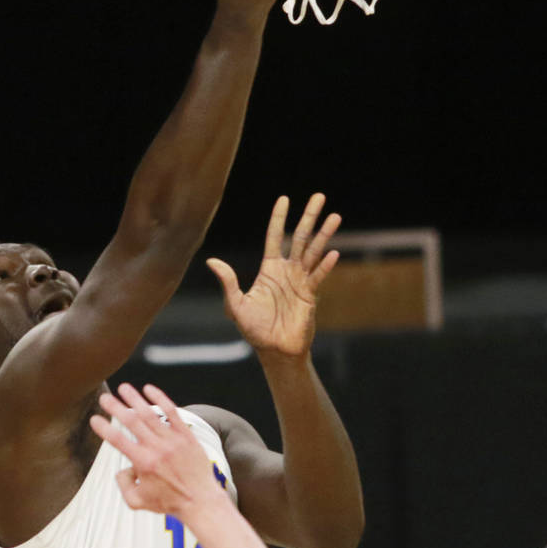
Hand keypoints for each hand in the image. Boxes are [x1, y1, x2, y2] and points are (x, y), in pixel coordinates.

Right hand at [90, 382, 219, 518]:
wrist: (200, 499)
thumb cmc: (169, 502)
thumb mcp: (137, 501)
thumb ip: (123, 485)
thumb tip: (122, 468)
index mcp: (143, 463)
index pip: (117, 440)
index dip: (103, 428)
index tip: (94, 419)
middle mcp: (156, 448)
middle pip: (131, 421)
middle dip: (115, 407)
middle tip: (104, 397)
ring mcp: (172, 439)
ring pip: (150, 413)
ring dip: (134, 398)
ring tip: (123, 387)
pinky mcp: (186, 435)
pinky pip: (172, 412)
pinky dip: (160, 399)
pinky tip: (149, 389)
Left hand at [207, 193, 339, 358]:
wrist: (275, 351)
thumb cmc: (254, 330)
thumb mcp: (236, 305)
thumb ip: (228, 282)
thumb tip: (212, 261)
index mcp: (269, 269)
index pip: (274, 236)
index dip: (278, 218)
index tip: (284, 198)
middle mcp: (287, 271)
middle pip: (299, 237)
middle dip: (309, 216)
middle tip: (319, 196)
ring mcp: (300, 281)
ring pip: (313, 251)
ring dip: (324, 234)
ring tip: (335, 216)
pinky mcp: (310, 295)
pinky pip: (319, 276)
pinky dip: (325, 265)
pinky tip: (333, 252)